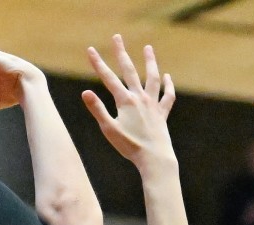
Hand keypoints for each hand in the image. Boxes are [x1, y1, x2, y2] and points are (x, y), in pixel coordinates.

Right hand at [82, 36, 175, 168]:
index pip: (108, 78)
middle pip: (129, 70)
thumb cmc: (130, 147)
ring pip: (152, 78)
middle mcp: (140, 98)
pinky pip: (167, 96)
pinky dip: (168, 85)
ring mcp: (153, 104)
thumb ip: (97, 109)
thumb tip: (85, 92)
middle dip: (121, 53)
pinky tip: (167, 76)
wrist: (155, 158)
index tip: (90, 49)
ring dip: (150, 62)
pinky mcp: (162, 114)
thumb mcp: (109, 129)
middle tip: (117, 37)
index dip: (98, 63)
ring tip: (148, 48)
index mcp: (125, 101)